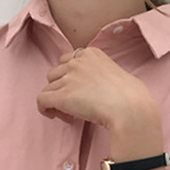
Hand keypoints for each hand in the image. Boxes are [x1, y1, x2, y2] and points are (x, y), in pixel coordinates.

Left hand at [37, 48, 158, 131]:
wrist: (128, 106)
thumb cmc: (128, 96)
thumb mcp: (112, 74)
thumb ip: (97, 75)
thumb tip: (89, 91)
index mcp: (91, 53)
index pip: (67, 61)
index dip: (68, 78)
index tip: (77, 91)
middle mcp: (77, 61)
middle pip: (54, 74)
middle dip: (59, 89)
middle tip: (71, 105)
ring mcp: (68, 78)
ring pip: (48, 89)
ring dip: (54, 101)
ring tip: (68, 114)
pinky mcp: (62, 95)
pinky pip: (41, 100)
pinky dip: (44, 109)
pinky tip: (54, 116)